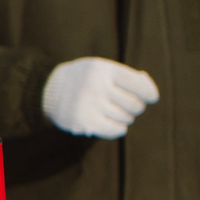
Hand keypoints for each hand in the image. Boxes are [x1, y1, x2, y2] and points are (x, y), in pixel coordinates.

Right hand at [41, 56, 158, 138]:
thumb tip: (150, 93)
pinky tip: (115, 124)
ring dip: (125, 118)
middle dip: (136, 107)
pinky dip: (119, 128)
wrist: (47, 90)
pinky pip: (115, 130)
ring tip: (114, 112)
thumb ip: (126, 77)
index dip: (150, 93)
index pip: (139, 85)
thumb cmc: (84, 79)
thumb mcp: (102, 69)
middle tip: (128, 105)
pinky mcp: (83, 122)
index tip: (152, 98)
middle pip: (134, 104)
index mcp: (104, 70)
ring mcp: (89, 105)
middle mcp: (96, 86)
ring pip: (126, 118)